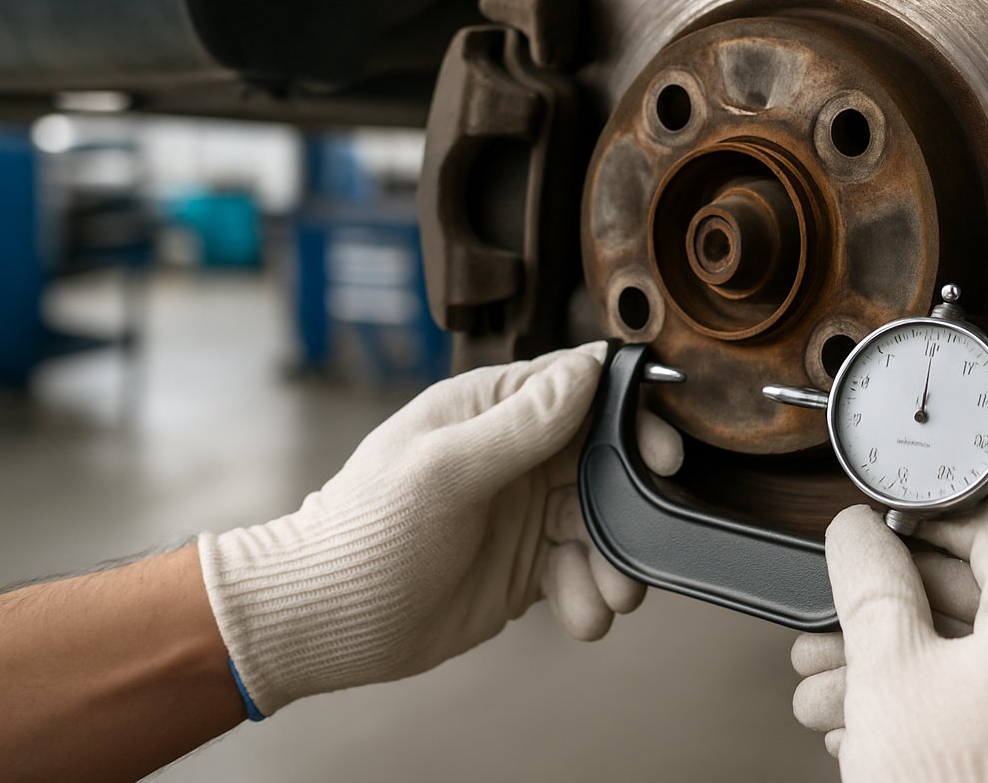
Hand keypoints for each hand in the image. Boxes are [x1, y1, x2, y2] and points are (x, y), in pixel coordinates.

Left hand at [198, 342, 681, 715]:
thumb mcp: (444, 469)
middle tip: (649, 530)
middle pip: (604, 459)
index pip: (579, 388)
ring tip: (612, 596)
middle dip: (633, 498)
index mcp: (489, 410)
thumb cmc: (364, 533)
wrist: (326, 621)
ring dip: (616, 559)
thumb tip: (588, 367)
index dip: (630, 415)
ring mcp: (523, 510)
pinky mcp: (526, 565)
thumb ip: (521, 423)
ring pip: (600, 521)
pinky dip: (591, 593)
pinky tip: (583, 615)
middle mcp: (514, 454)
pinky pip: (580, 569)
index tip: (661, 452)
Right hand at [790, 481, 987, 781]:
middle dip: (892, 604)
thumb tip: (855, 534)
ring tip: (827, 687)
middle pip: (984, 588)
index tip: (879, 520)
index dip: (929, 509)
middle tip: (832, 615)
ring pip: (982, 652)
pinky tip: (865, 726)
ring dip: (897, 660)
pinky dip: (933, 701)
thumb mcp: (891, 680)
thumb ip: (871, 586)